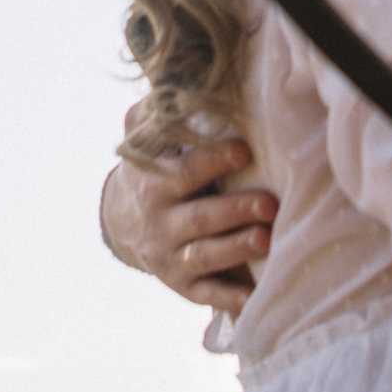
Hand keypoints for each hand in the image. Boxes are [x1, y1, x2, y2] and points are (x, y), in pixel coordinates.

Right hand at [100, 118, 276, 316]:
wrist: (122, 224)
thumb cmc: (151, 171)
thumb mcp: (142, 142)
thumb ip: (151, 117)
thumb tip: (168, 92)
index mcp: (154, 185)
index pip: (183, 173)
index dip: (212, 161)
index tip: (243, 150)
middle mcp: (160, 224)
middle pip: (199, 219)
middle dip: (234, 211)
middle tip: (270, 203)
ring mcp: (170, 257)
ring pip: (205, 257)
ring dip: (237, 250)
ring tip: (267, 240)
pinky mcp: (181, 285)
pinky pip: (207, 294)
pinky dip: (231, 300)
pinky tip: (257, 298)